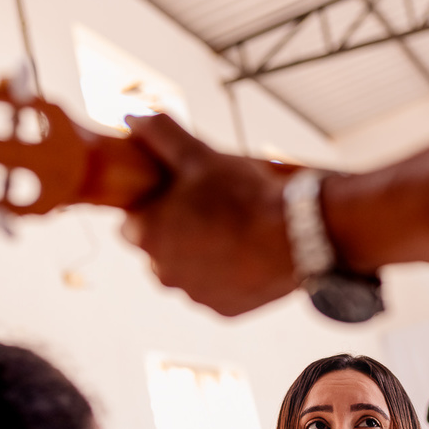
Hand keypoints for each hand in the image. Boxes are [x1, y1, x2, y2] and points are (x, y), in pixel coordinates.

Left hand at [120, 114, 297, 316]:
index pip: (132, 225)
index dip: (154, 209)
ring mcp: (194, 295)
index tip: (178, 199)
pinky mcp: (223, 310)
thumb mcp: (199, 154)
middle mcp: (163, 272)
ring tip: (231, 233)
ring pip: (187, 273)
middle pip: (159, 251)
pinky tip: (246, 256)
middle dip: (175, 235)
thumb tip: (131, 118)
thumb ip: (160, 135)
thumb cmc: (244, 194)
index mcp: (147, 235)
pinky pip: (216, 291)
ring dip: (200, 258)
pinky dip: (226, 277)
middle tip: (209, 212)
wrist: (297, 235)